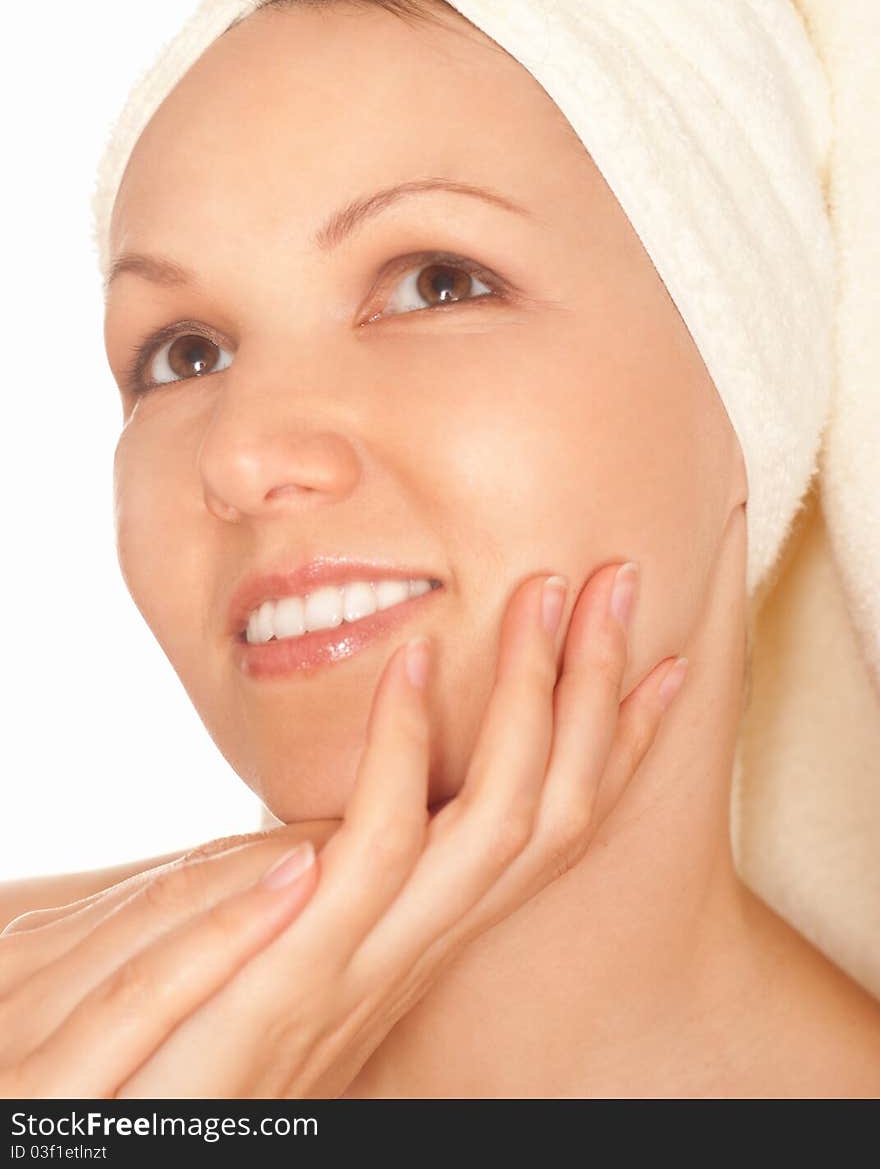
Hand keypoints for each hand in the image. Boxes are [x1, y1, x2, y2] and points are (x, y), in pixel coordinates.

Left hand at [0, 561, 687, 1097]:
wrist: (157, 1139)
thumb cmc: (206, 1039)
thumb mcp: (293, 938)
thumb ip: (334, 877)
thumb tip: (352, 803)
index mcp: (429, 933)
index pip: (555, 829)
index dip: (619, 746)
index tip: (665, 663)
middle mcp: (426, 946)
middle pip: (555, 806)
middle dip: (597, 691)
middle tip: (619, 582)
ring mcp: (376, 959)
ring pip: (504, 817)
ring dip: (532, 698)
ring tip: (543, 594)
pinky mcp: (305, 968)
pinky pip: (384, 839)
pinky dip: (403, 739)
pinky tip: (411, 655)